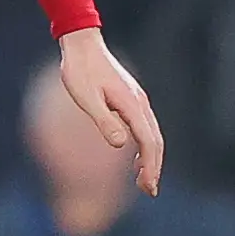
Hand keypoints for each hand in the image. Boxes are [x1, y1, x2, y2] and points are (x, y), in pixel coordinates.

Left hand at [58, 26, 163, 194]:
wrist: (82, 44)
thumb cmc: (79, 70)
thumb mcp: (86, 98)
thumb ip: (104, 120)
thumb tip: (120, 145)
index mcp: (131, 104)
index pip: (148, 142)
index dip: (151, 166)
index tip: (149, 187)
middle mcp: (140, 103)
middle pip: (155, 140)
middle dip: (154, 167)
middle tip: (149, 191)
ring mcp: (137, 100)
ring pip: (152, 134)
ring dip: (150, 158)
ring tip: (143, 180)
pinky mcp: (131, 98)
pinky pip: (144, 126)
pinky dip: (144, 145)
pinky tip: (135, 156)